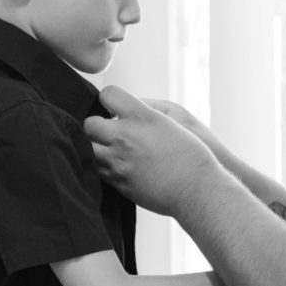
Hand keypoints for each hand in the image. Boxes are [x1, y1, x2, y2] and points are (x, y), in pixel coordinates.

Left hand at [86, 85, 221, 215]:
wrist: (197, 190)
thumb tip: (125, 108)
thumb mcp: (175, 119)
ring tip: (111, 148)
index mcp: (141, 117)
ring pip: (89, 149)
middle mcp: (125, 138)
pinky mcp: (118, 182)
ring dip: (96, 146)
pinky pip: (97, 170)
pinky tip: (116, 164)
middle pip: (90, 124)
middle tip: (109, 129)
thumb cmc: (191, 153)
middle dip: (97, 125)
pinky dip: (102, 165)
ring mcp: (119, 162)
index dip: (110, 98)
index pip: (108, 94)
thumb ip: (146, 109)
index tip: (115, 106)